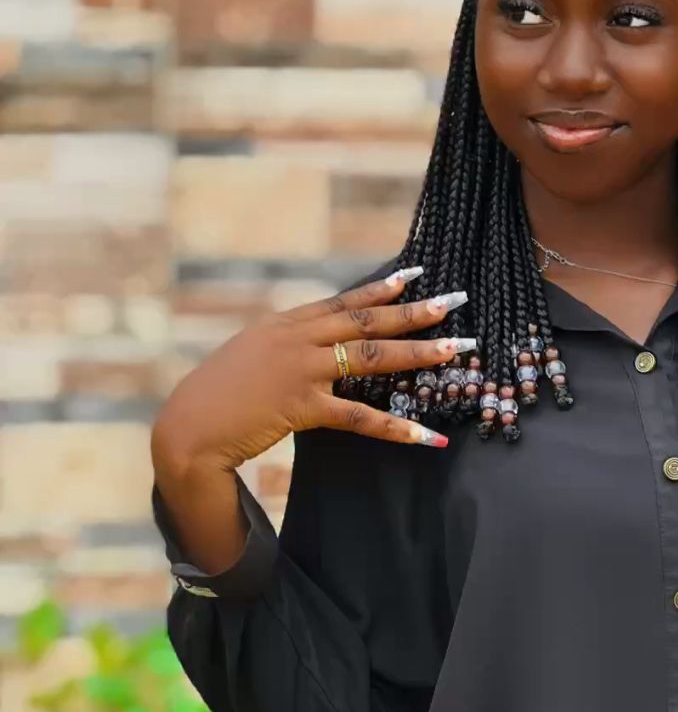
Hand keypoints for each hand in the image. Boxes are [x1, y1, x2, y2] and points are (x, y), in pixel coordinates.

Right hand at [150, 267, 474, 471]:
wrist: (187, 427)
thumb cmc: (218, 397)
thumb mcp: (251, 357)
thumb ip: (286, 347)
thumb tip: (317, 346)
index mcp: (285, 325)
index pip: (342, 302)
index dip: (381, 289)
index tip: (416, 275)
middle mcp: (296, 339)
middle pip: (366, 320)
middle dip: (414, 311)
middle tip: (454, 302)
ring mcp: (300, 369)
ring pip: (371, 357)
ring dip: (417, 353)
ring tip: (455, 351)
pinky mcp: (301, 405)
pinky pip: (360, 416)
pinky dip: (398, 428)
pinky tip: (428, 436)